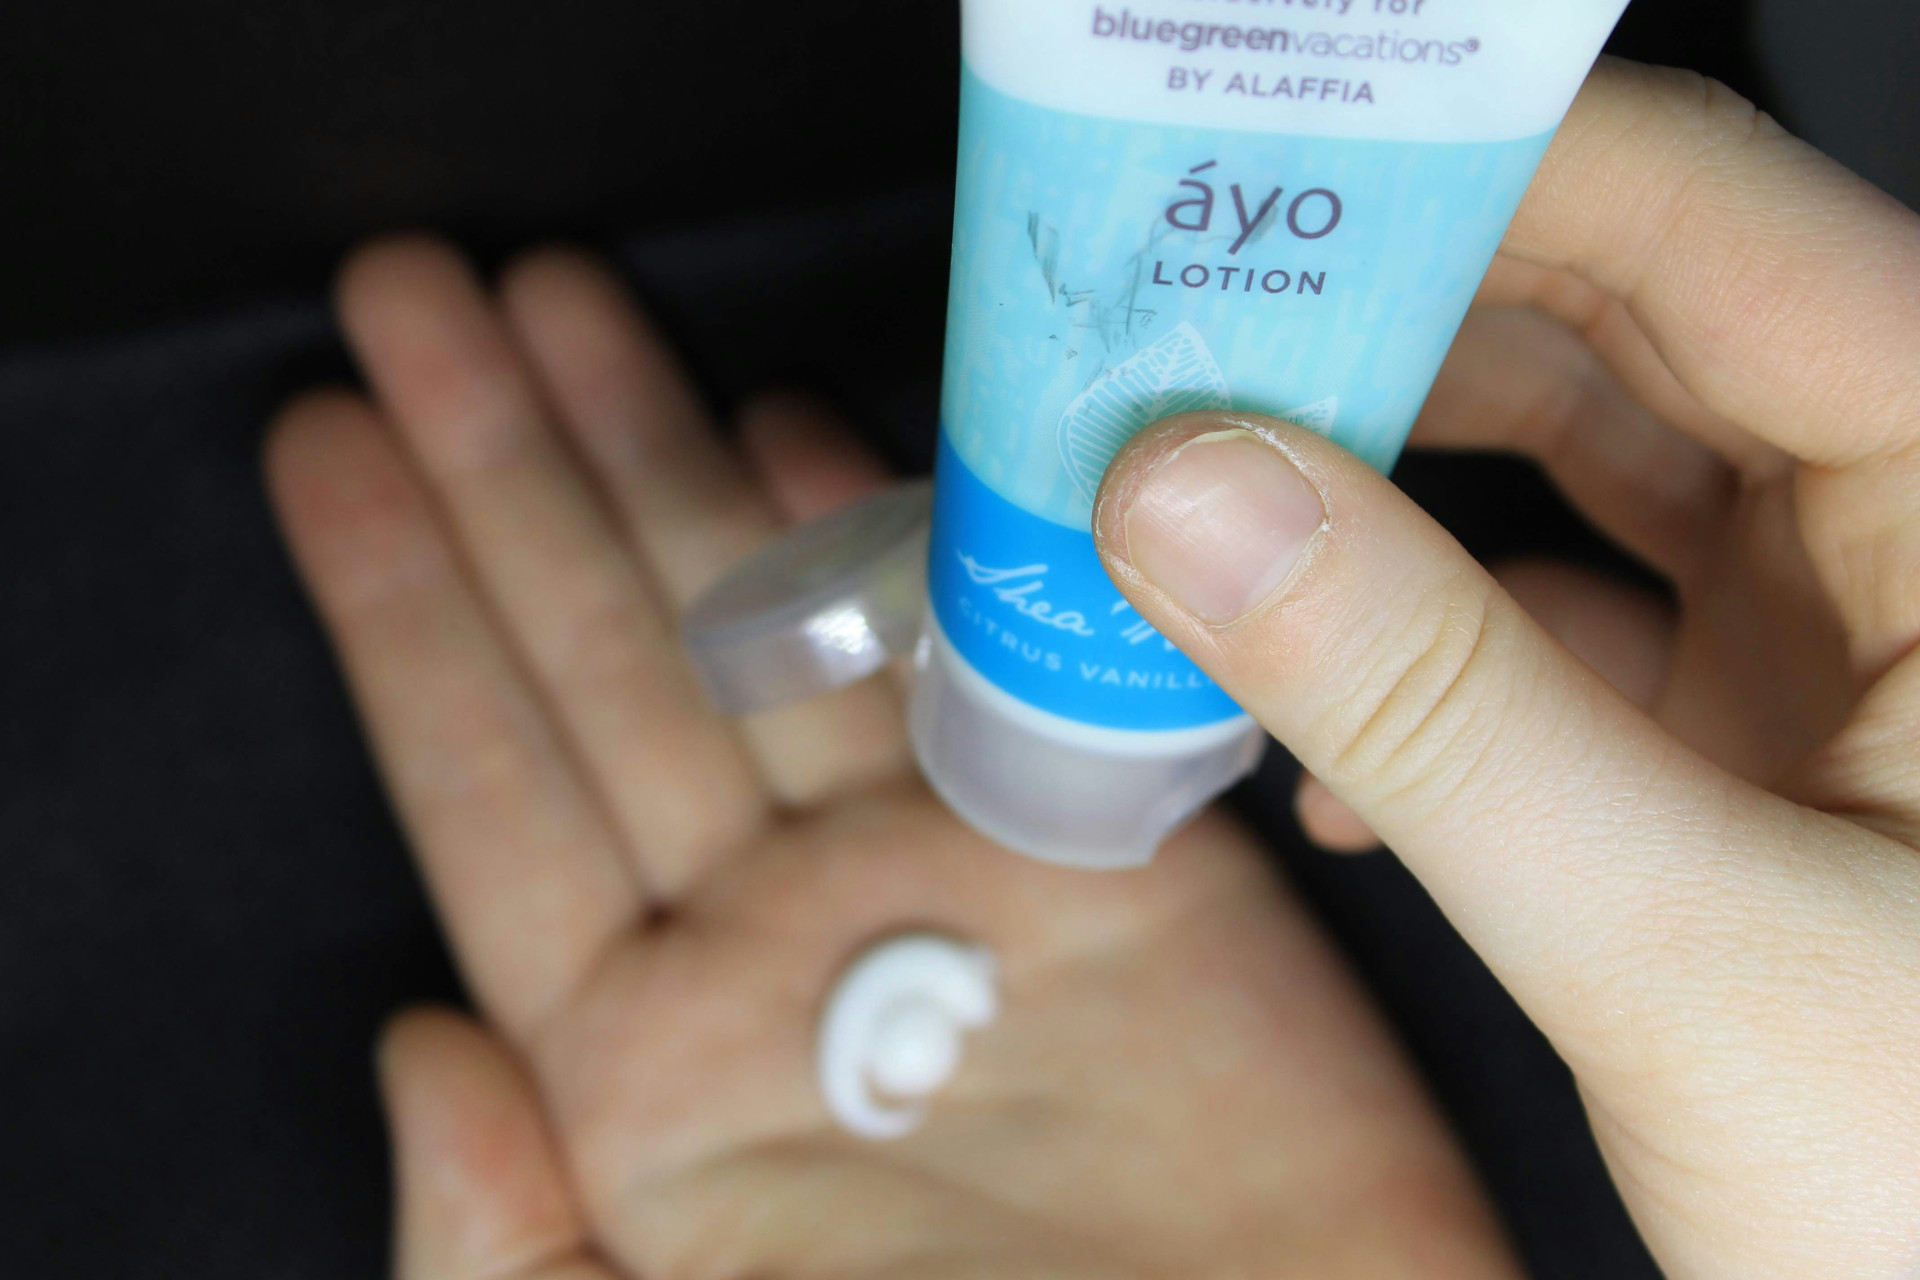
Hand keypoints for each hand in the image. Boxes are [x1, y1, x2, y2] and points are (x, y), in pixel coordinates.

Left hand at [266, 239, 1516, 1277]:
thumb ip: (500, 1247)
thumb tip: (407, 1051)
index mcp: (640, 1066)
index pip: (483, 786)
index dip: (397, 608)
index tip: (327, 442)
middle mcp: (774, 939)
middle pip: (609, 656)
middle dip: (507, 468)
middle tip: (417, 294)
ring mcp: (942, 880)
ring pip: (773, 622)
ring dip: (663, 454)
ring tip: (561, 305)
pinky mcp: (1121, 858)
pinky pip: (991, 662)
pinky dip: (900, 540)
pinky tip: (796, 427)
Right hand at [1095, 59, 1919, 1278]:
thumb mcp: (1687, 949)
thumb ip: (1430, 707)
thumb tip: (1192, 497)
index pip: (1711, 223)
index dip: (1472, 173)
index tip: (1254, 183)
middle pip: (1624, 325)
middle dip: (1387, 332)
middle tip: (1179, 344)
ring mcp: (1847, 648)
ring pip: (1580, 475)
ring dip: (1382, 501)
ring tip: (1203, 518)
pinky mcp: (1766, 750)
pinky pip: (1564, 636)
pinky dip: (1425, 666)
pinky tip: (1315, 746)